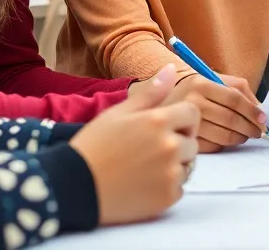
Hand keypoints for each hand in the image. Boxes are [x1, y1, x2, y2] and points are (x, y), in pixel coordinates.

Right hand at [71, 64, 199, 225]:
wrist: (75, 186)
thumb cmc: (95, 145)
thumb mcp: (119, 112)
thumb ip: (151, 92)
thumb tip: (172, 69)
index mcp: (159, 121)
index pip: (193, 113)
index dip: (182, 119)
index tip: (166, 127)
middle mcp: (170, 146)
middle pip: (192, 142)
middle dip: (178, 144)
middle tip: (149, 150)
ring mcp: (170, 174)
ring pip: (187, 166)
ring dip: (173, 167)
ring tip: (144, 168)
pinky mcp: (167, 198)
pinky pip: (178, 189)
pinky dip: (166, 188)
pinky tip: (143, 184)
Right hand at [167, 73, 265, 152]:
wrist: (161, 100)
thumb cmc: (194, 89)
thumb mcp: (213, 79)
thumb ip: (238, 88)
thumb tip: (259, 110)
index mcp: (200, 83)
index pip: (234, 99)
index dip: (252, 111)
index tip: (263, 119)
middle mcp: (191, 102)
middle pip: (230, 119)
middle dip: (250, 128)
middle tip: (258, 132)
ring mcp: (185, 123)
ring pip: (223, 136)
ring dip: (240, 138)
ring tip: (245, 136)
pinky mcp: (183, 140)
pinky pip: (212, 147)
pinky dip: (224, 146)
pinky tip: (227, 141)